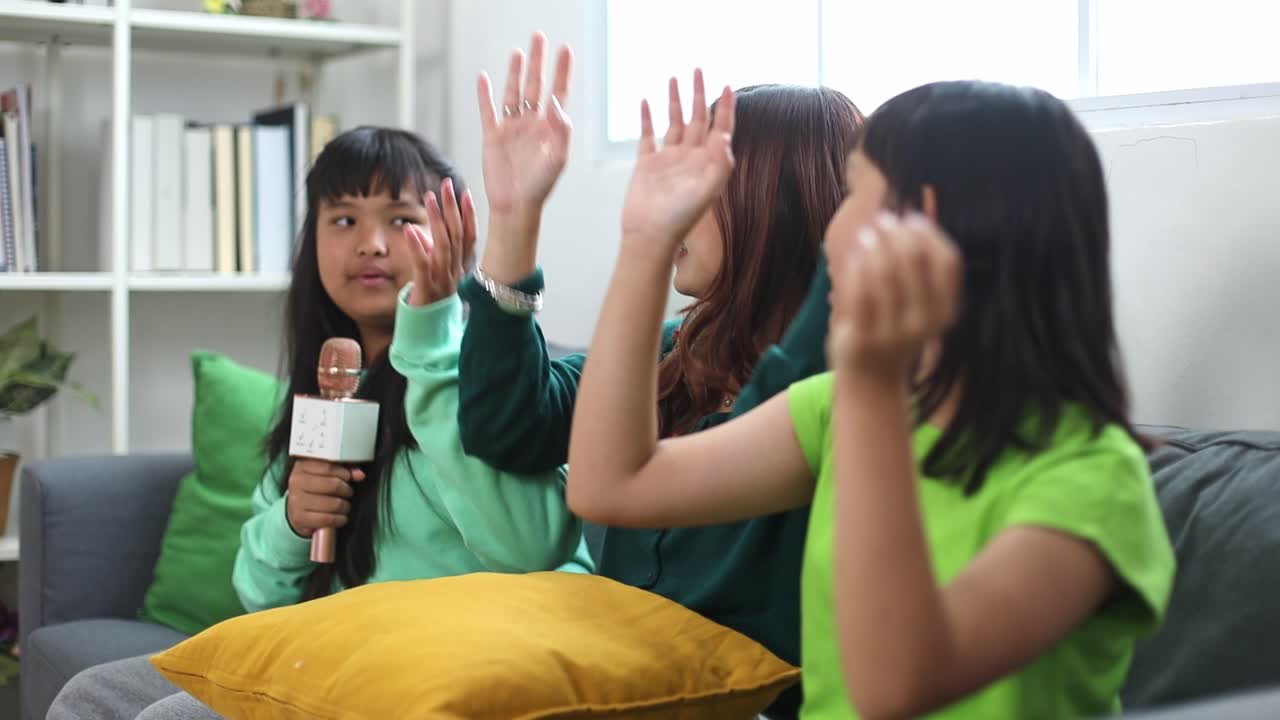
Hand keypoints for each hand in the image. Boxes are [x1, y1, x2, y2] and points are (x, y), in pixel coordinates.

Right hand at [285, 459, 364, 536]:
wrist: (296, 510)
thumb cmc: (313, 490)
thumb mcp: (324, 474)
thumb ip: (343, 470)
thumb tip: (359, 474)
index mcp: (302, 466)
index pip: (329, 467)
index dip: (344, 473)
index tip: (348, 478)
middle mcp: (296, 482)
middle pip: (333, 485)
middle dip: (346, 491)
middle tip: (347, 493)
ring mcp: (296, 500)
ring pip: (334, 503)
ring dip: (345, 507)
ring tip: (344, 506)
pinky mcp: (299, 518)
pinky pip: (328, 519)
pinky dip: (339, 519)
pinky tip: (340, 517)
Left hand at [405, 178, 477, 306]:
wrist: (427, 335)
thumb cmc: (430, 300)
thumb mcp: (436, 273)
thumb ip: (433, 252)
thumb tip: (423, 231)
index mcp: (459, 267)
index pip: (469, 237)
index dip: (469, 214)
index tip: (465, 192)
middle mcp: (454, 272)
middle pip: (458, 235)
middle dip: (453, 208)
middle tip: (447, 185)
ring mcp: (442, 281)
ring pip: (443, 246)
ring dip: (437, 220)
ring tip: (429, 198)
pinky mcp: (426, 289)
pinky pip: (422, 265)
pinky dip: (417, 246)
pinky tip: (410, 229)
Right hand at [477, 32, 572, 216]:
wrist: (515, 206)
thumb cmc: (540, 187)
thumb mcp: (558, 160)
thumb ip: (561, 131)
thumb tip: (556, 103)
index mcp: (550, 128)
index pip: (558, 92)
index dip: (562, 71)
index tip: (566, 50)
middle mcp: (531, 123)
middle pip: (535, 85)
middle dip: (538, 61)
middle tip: (540, 37)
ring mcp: (511, 128)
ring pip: (513, 92)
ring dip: (515, 72)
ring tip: (519, 52)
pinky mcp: (492, 136)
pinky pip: (488, 110)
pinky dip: (484, 94)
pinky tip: (484, 78)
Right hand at [620, 70, 734, 256]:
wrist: (650, 235)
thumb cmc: (681, 218)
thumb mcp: (708, 191)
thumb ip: (720, 163)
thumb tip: (726, 136)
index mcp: (707, 163)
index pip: (720, 128)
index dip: (725, 108)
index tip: (728, 86)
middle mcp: (690, 158)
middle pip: (698, 119)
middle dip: (699, 94)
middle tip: (699, 70)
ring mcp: (668, 160)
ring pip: (674, 123)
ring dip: (675, 101)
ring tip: (674, 79)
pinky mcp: (647, 164)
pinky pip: (648, 135)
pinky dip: (647, 118)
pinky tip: (646, 102)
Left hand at [827, 212, 961, 378]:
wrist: (873, 379)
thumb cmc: (897, 330)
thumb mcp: (921, 306)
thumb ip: (922, 270)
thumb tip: (914, 216)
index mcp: (945, 312)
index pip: (947, 261)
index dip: (930, 233)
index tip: (912, 219)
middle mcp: (924, 324)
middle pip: (914, 260)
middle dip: (897, 233)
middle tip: (883, 220)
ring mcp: (892, 333)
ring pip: (884, 272)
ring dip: (873, 245)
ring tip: (867, 234)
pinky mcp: (863, 338)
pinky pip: (858, 291)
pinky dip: (855, 266)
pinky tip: (854, 256)